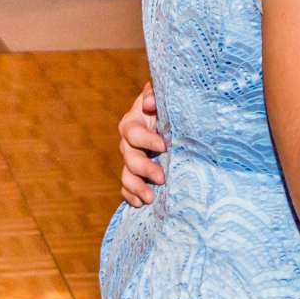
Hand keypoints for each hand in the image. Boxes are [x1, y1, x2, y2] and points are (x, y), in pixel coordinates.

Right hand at [117, 83, 166, 207]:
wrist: (172, 122)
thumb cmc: (168, 106)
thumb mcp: (163, 96)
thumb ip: (154, 94)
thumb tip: (148, 104)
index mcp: (133, 123)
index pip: (133, 133)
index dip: (146, 140)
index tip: (164, 146)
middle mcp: (128, 143)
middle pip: (130, 157)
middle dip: (144, 168)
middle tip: (161, 178)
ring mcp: (131, 160)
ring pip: (127, 175)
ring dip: (136, 187)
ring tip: (150, 199)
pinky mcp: (135, 174)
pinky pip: (127, 188)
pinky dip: (131, 196)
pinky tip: (140, 204)